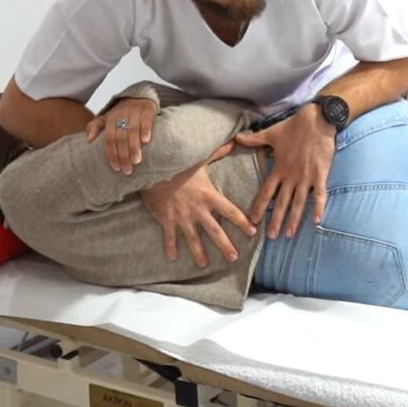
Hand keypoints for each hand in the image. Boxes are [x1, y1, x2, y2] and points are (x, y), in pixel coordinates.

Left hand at [85, 97, 157, 174]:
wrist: (139, 96)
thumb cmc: (121, 113)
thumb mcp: (106, 118)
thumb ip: (95, 127)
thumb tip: (87, 140)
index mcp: (111, 119)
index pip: (109, 138)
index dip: (111, 153)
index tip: (115, 168)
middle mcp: (122, 115)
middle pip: (121, 137)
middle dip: (123, 155)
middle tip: (127, 170)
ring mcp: (135, 112)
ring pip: (133, 130)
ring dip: (134, 146)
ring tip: (136, 161)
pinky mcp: (147, 110)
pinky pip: (146, 120)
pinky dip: (146, 130)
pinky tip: (146, 141)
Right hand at [140, 143, 257, 267]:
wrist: (154, 169)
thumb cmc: (179, 164)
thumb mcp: (200, 159)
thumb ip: (218, 153)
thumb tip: (234, 142)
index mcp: (209, 196)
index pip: (231, 211)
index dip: (243, 222)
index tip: (253, 232)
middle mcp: (198, 209)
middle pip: (215, 231)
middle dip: (225, 246)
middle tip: (234, 258)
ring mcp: (183, 217)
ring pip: (193, 239)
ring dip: (199, 253)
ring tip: (205, 265)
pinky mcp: (167, 220)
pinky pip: (170, 237)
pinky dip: (171, 247)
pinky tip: (172, 257)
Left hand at [237, 105, 335, 238]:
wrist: (317, 119)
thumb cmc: (294, 126)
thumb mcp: (271, 133)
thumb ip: (254, 139)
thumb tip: (236, 138)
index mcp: (279, 168)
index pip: (266, 192)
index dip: (260, 207)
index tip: (254, 221)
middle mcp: (291, 176)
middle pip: (282, 203)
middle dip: (276, 220)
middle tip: (271, 237)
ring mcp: (306, 177)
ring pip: (299, 203)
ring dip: (294, 220)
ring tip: (290, 234)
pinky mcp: (321, 175)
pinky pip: (320, 195)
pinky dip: (318, 208)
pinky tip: (317, 221)